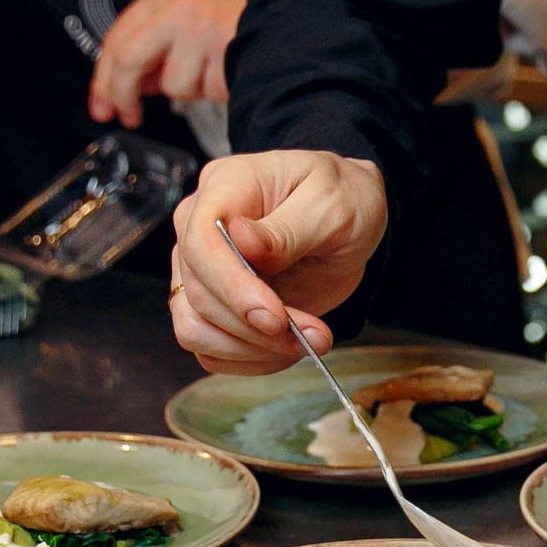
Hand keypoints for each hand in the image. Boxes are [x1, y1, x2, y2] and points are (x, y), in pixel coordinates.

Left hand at [89, 0, 251, 125]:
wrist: (284, 0)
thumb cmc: (233, 10)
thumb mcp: (184, 14)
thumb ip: (153, 45)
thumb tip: (134, 86)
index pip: (116, 41)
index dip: (103, 81)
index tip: (102, 106)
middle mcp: (178, 11)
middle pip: (129, 62)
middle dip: (123, 96)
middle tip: (129, 116)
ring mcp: (203, 33)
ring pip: (173, 85)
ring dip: (187, 89)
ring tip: (208, 69)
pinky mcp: (227, 55)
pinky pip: (206, 91)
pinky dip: (213, 89)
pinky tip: (225, 69)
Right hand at [168, 150, 388, 373]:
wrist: (351, 221)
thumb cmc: (342, 199)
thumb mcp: (331, 205)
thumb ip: (287, 229)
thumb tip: (242, 240)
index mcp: (224, 187)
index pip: (201, 242)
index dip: (232, 287)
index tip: (275, 317)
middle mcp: (197, 227)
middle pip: (197, 294)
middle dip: (254, 327)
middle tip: (314, 334)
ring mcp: (199, 269)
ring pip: (195, 329)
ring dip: (252, 349)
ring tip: (309, 341)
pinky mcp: (212, 305)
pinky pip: (211, 349)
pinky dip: (250, 359)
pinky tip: (288, 348)